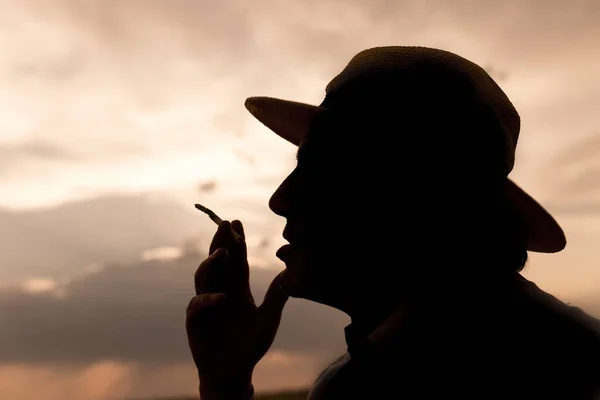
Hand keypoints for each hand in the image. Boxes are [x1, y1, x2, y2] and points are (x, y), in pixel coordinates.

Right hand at [186, 220, 287, 396]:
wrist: (233, 372)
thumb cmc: (251, 345)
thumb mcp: (268, 319)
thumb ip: (276, 297)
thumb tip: (289, 273)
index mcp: (238, 288)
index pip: (237, 260)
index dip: (237, 242)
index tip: (237, 222)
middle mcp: (220, 290)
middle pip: (218, 261)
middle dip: (220, 242)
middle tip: (225, 224)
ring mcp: (206, 304)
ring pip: (204, 276)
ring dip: (212, 263)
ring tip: (222, 253)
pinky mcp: (196, 321)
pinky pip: (198, 305)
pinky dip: (208, 300)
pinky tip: (221, 297)